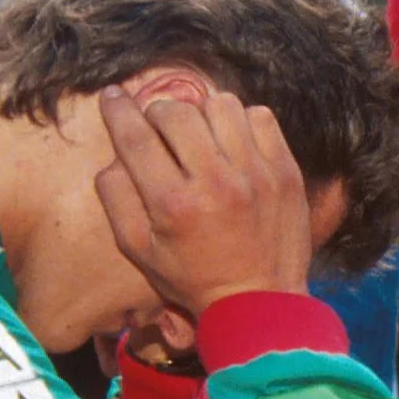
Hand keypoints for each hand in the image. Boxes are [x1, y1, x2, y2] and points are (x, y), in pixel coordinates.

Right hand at [94, 86, 311, 318]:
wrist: (260, 302)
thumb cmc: (192, 278)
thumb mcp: (138, 249)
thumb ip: (116, 196)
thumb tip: (116, 152)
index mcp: (173, 205)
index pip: (135, 137)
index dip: (118, 110)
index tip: (112, 96)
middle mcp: (217, 185)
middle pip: (176, 113)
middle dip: (158, 114)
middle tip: (159, 130)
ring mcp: (257, 175)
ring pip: (219, 106)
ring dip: (201, 114)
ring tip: (199, 137)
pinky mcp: (285, 172)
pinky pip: (259, 117)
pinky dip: (241, 122)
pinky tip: (233, 145)